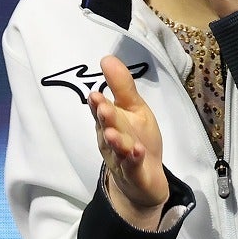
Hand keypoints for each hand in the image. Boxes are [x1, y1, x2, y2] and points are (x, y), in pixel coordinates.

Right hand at [88, 55, 167, 228]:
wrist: (143, 180)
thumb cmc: (137, 140)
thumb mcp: (134, 109)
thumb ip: (121, 86)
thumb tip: (106, 58)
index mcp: (109, 123)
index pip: (101, 112)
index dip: (98, 105)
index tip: (95, 94)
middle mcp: (111, 141)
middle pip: (108, 128)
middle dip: (105, 118)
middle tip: (103, 107)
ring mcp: (121, 159)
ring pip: (118, 149)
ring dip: (116, 142)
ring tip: (114, 134)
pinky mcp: (134, 175)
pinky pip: (132, 167)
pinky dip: (133, 160)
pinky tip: (137, 151)